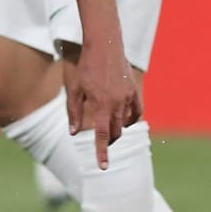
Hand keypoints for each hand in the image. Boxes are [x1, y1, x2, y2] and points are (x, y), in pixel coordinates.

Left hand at [65, 40, 141, 169]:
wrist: (105, 44)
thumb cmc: (85, 66)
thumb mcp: (74, 89)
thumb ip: (74, 112)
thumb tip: (74, 133)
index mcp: (100, 105)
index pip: (101, 136)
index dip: (102, 153)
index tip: (103, 167)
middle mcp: (117, 104)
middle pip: (115, 132)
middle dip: (108, 142)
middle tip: (101, 145)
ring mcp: (128, 97)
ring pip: (125, 123)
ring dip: (117, 130)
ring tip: (109, 131)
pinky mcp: (134, 90)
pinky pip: (136, 112)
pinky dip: (131, 119)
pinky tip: (124, 121)